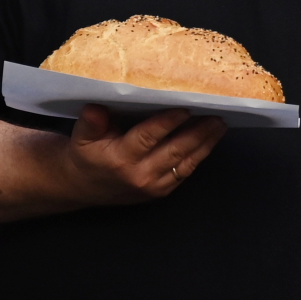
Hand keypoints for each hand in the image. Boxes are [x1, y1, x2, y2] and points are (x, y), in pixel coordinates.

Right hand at [61, 105, 227, 204]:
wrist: (84, 187)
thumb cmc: (86, 155)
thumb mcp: (81, 137)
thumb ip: (91, 122)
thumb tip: (97, 108)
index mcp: (121, 159)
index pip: (148, 137)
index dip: (168, 122)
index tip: (185, 108)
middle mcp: (140, 175)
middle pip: (175, 150)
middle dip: (198, 132)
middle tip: (216, 114)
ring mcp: (153, 186)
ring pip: (186, 163)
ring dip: (205, 144)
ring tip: (220, 125)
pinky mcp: (161, 191)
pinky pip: (185, 172)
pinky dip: (199, 155)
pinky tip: (209, 140)